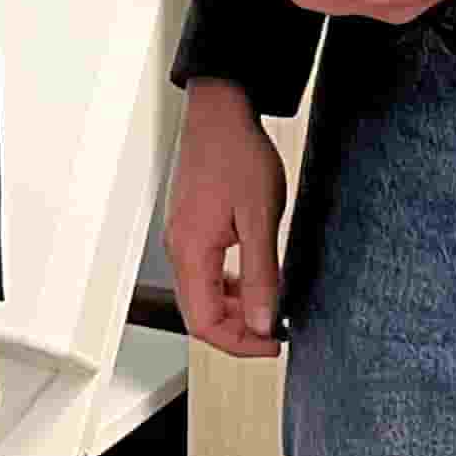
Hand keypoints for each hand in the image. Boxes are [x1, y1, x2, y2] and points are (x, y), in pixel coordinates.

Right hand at [165, 80, 287, 358]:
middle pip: (200, 315)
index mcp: (191, 251)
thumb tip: (265, 321)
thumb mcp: (260, 218)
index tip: (273, 343)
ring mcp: (182, 238)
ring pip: (202, 295)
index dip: (240, 343)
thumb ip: (262, 274)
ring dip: (235, 309)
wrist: (221, 112)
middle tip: (275, 329)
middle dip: (238, 331)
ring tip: (270, 305)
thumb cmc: (237, 154)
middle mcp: (179, 249)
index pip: (204, 324)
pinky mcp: (191, 228)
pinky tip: (254, 278)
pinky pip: (205, 273)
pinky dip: (229, 287)